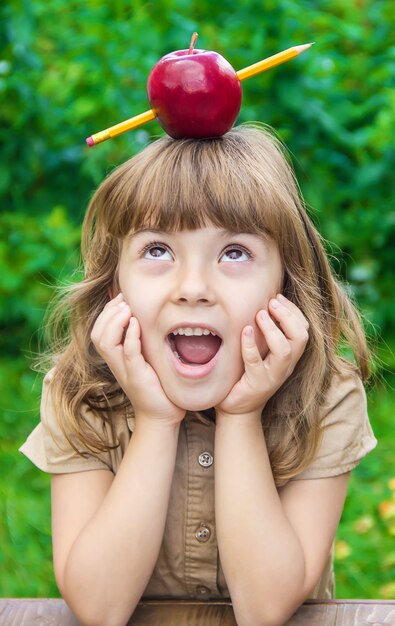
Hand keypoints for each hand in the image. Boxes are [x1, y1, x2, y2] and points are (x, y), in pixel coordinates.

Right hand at [91, 294, 185, 425]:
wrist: (161, 416)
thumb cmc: (157, 386)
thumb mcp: (146, 358)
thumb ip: (140, 341)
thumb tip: (143, 317)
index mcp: (116, 357)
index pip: (99, 330)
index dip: (106, 312)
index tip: (121, 297)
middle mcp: (116, 363)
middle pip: (97, 334)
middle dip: (108, 313)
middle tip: (124, 300)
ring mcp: (124, 370)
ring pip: (105, 342)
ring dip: (115, 322)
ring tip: (128, 309)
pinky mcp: (137, 377)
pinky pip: (128, 353)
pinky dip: (130, 336)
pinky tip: (136, 324)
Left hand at [215, 295, 308, 418]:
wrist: (238, 409)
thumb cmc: (247, 374)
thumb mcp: (261, 351)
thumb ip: (266, 333)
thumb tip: (262, 302)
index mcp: (289, 355)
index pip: (303, 329)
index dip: (294, 311)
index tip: (277, 296)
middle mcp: (286, 365)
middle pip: (301, 338)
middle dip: (288, 316)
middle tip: (271, 302)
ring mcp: (272, 376)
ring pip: (285, 351)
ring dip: (273, 329)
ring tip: (259, 314)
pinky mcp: (256, 384)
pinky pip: (256, 363)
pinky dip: (251, 345)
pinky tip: (245, 331)